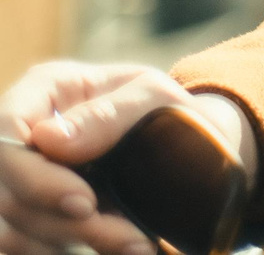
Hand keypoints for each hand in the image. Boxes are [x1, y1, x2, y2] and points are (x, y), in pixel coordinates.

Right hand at [0, 61, 255, 254]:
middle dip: (61, 224)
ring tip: (131, 246)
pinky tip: (108, 249)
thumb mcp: (153, 97)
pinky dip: (55, 250)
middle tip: (127, 239)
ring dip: (63, 244)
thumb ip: (108, 113)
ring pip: (10, 227)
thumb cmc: (163, 110)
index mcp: (44, 90)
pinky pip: (19, 244)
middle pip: (7, 191)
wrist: (181, 142)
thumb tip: (48, 139)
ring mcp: (16, 176)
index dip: (34, 177)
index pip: (6, 133)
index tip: (85, 204)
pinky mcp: (24, 214)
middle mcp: (20, 132)